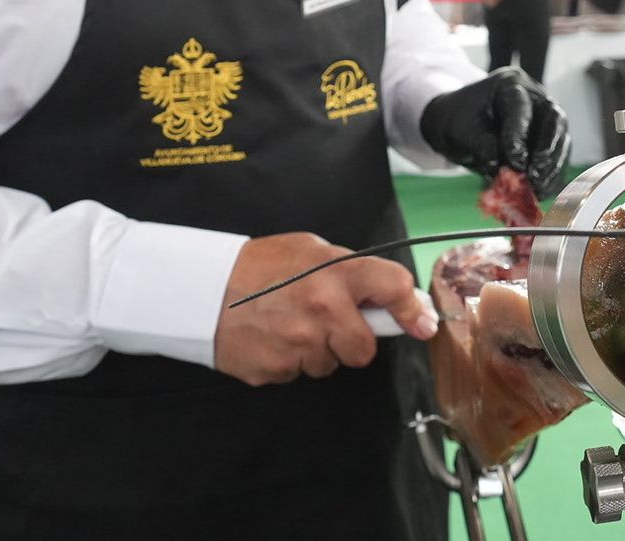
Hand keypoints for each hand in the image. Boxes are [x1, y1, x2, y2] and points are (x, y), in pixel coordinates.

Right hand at [214, 233, 435, 386]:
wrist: (201, 288)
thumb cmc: (259, 265)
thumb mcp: (307, 249)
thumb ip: (347, 269)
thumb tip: (388, 293)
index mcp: (335, 273)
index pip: (393, 288)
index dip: (413, 309)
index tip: (423, 323)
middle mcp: (323, 310)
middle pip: (364, 349)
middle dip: (352, 341)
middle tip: (327, 322)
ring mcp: (299, 345)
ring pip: (329, 365)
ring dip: (317, 351)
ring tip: (289, 325)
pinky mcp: (276, 370)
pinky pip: (298, 374)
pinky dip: (289, 361)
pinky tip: (271, 338)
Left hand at [420, 66, 570, 196]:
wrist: (461, 124)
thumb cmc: (461, 121)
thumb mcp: (464, 130)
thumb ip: (484, 147)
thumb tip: (501, 170)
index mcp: (510, 85)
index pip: (520, 108)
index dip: (519, 135)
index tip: (515, 162)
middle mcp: (535, 98)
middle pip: (554, 120)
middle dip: (548, 150)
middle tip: (535, 175)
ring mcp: (545, 118)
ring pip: (561, 140)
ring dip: (552, 168)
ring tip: (538, 189)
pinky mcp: (549, 140)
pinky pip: (558, 158)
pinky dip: (552, 177)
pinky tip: (542, 192)